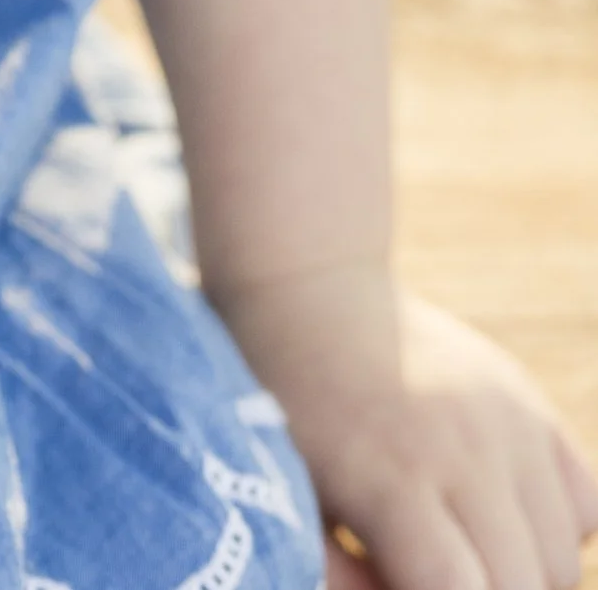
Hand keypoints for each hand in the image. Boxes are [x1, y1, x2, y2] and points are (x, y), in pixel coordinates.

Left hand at [217, 263, 597, 589]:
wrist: (309, 289)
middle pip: (523, 584)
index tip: (418, 589)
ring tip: (464, 560)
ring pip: (562, 556)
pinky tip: (499, 522)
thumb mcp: (287, 498)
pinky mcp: (530, 402)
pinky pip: (586, 502)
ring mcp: (506, 420)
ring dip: (524, 578)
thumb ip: (339, 577)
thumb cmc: (281, 408)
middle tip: (433, 578)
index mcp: (391, 478)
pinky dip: (557, 533)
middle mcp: (464, 448)